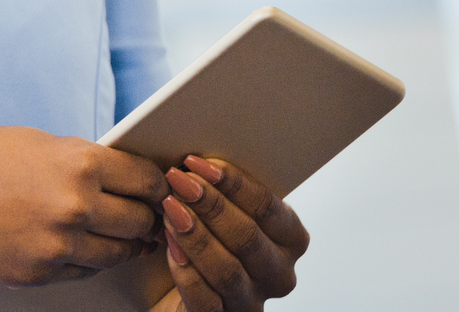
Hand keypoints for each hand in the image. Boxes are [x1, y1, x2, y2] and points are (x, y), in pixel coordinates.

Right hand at [0, 127, 170, 286]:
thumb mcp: (38, 143)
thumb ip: (82, 161)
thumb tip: (120, 176)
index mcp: (78, 163)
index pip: (145, 180)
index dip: (158, 185)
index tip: (161, 188)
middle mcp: (75, 205)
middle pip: (140, 221)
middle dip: (148, 218)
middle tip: (151, 216)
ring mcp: (57, 245)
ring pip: (115, 253)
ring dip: (122, 244)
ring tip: (123, 236)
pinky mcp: (38, 274)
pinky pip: (82, 272)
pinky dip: (87, 261)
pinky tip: (84, 248)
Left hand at [149, 156, 308, 311]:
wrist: (178, 287)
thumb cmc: (210, 236)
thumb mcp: (224, 209)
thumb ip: (222, 187)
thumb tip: (197, 160)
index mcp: (290, 239)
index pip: (268, 208)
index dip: (233, 183)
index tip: (196, 162)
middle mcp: (279, 274)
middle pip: (248, 237)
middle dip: (211, 205)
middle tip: (178, 181)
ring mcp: (252, 301)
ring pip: (228, 269)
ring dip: (195, 235)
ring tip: (169, 207)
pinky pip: (205, 299)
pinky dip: (186, 270)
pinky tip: (169, 246)